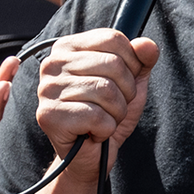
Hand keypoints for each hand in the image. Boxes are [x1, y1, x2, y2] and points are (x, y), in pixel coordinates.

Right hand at [35, 29, 158, 184]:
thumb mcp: (131, 82)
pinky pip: (97, 117)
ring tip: (104, 119)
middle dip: (126, 91)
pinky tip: (94, 133)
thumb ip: (141, 60)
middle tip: (114, 107)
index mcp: (68, 47)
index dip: (131, 63)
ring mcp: (47, 90)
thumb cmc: (108, 113)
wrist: (92, 155)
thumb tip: (147, 45)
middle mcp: (52, 64)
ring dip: (116, 112)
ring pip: (106, 91)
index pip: (112, 38)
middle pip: (112, 64)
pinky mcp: (48, 116)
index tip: (124, 82)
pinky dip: (106, 129)